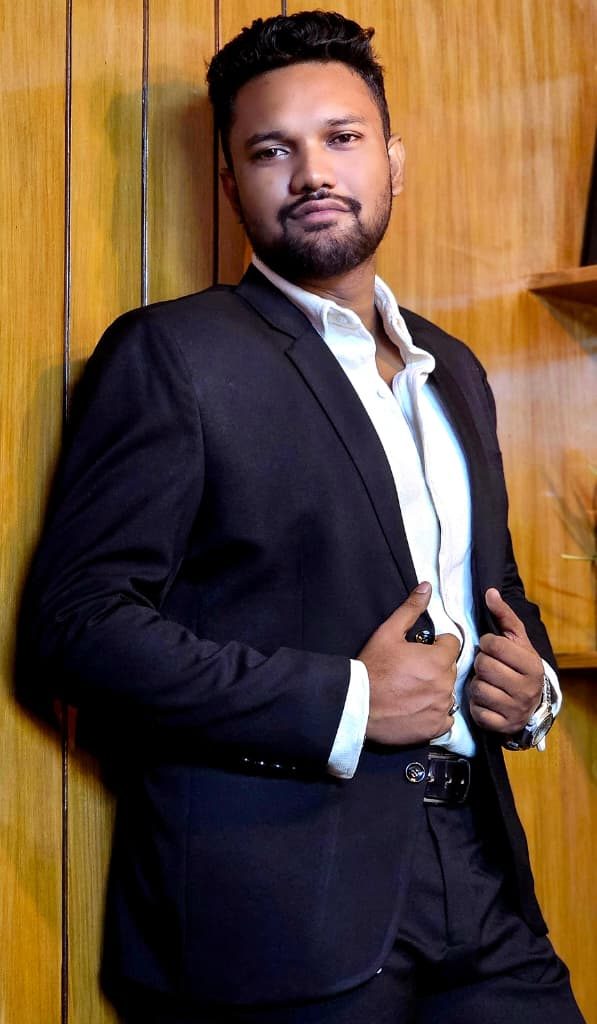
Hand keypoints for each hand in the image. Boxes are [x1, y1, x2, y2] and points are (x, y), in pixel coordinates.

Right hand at [360, 582, 459, 745]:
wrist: (357, 704)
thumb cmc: (372, 666)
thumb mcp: (388, 632)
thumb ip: (411, 609)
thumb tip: (427, 587)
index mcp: (438, 659)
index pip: (452, 645)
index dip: (436, 645)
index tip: (420, 651)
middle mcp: (445, 684)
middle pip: (450, 669)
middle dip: (436, 667)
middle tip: (413, 672)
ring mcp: (441, 707)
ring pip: (448, 693)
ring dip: (436, 690)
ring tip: (412, 691)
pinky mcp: (434, 728)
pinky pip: (446, 718)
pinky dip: (435, 714)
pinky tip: (417, 709)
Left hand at [468, 588, 543, 734]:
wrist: (532, 703)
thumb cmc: (518, 665)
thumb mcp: (516, 639)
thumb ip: (503, 615)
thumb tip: (490, 592)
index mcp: (531, 665)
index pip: (494, 645)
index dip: (486, 644)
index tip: (491, 648)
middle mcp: (526, 689)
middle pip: (483, 666)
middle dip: (480, 664)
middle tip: (487, 667)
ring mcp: (515, 709)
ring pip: (478, 689)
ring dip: (476, 685)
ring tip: (485, 683)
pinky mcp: (502, 726)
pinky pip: (477, 712)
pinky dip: (476, 706)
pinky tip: (484, 701)